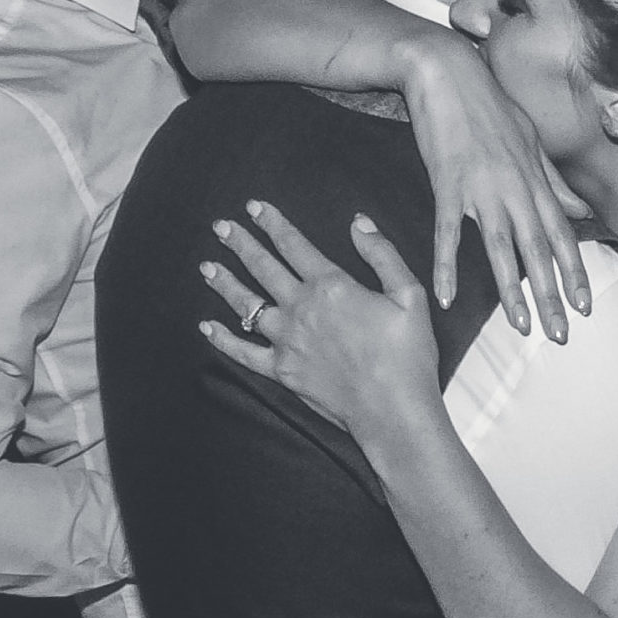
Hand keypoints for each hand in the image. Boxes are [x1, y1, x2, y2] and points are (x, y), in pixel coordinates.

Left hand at [198, 202, 443, 438]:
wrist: (392, 409)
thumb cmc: (407, 355)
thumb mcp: (409, 295)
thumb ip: (382, 255)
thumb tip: (359, 224)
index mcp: (332, 286)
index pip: (294, 245)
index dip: (272, 223)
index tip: (255, 208)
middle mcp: (302, 309)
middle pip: (263, 268)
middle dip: (241, 244)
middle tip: (221, 227)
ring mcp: (287, 341)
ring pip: (246, 305)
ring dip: (225, 283)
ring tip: (207, 267)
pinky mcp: (282, 370)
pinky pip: (243, 351)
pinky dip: (223, 339)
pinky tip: (207, 327)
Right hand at [399, 26, 590, 340]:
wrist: (448, 73)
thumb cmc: (489, 106)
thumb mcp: (531, 141)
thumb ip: (555, 182)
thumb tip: (582, 212)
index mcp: (535, 181)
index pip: (562, 237)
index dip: (575, 273)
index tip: (585, 306)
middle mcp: (516, 189)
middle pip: (539, 252)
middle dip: (553, 296)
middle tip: (561, 335)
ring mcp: (482, 189)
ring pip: (503, 250)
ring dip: (513, 292)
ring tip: (522, 327)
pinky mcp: (448, 185)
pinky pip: (448, 234)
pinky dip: (447, 267)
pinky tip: (447, 298)